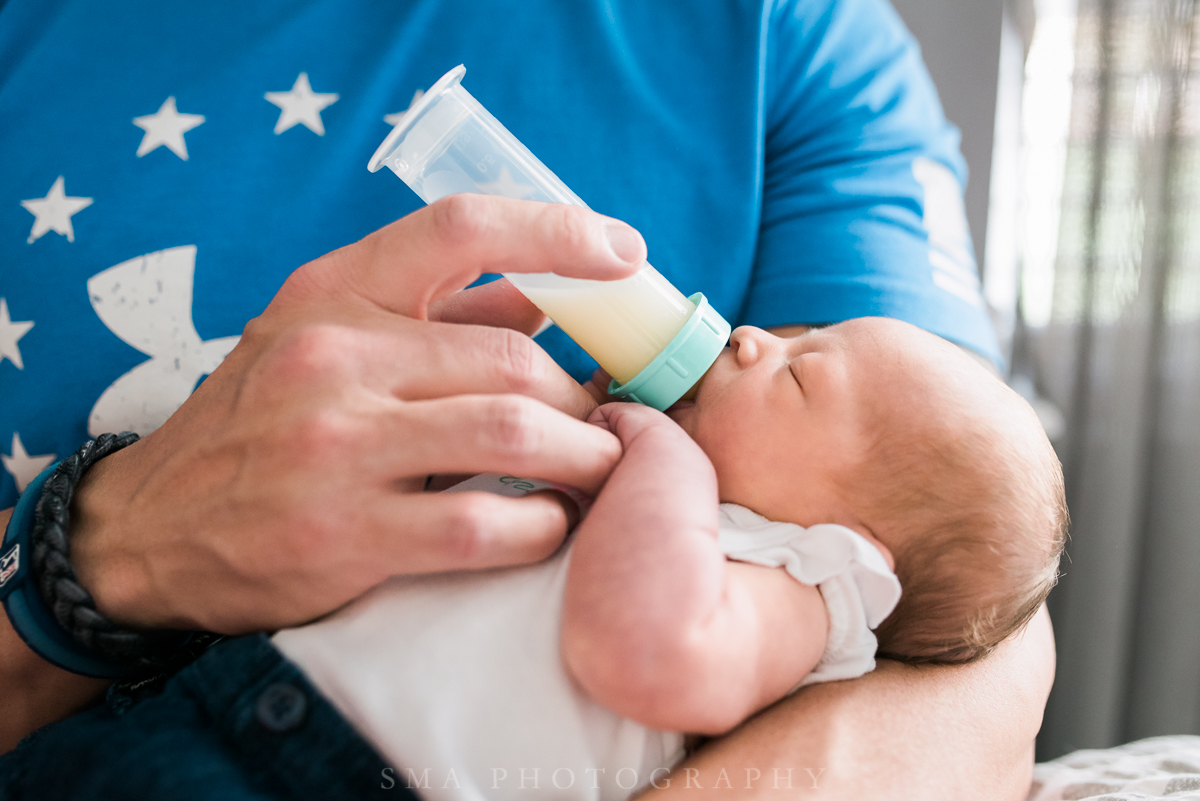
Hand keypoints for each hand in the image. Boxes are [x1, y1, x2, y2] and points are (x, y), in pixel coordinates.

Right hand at [68, 195, 645, 633]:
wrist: (148, 529)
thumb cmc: (258, 423)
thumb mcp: (321, 339)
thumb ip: (432, 315)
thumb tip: (546, 300)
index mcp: (332, 293)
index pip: (459, 228)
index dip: (556, 233)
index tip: (624, 252)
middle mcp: (332, 358)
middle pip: (513, 357)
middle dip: (582, 395)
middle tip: (606, 421)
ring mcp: (336, 446)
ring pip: (512, 432)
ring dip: (581, 456)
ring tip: (597, 469)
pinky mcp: (344, 534)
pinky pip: (482, 525)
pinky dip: (538, 524)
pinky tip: (547, 523)